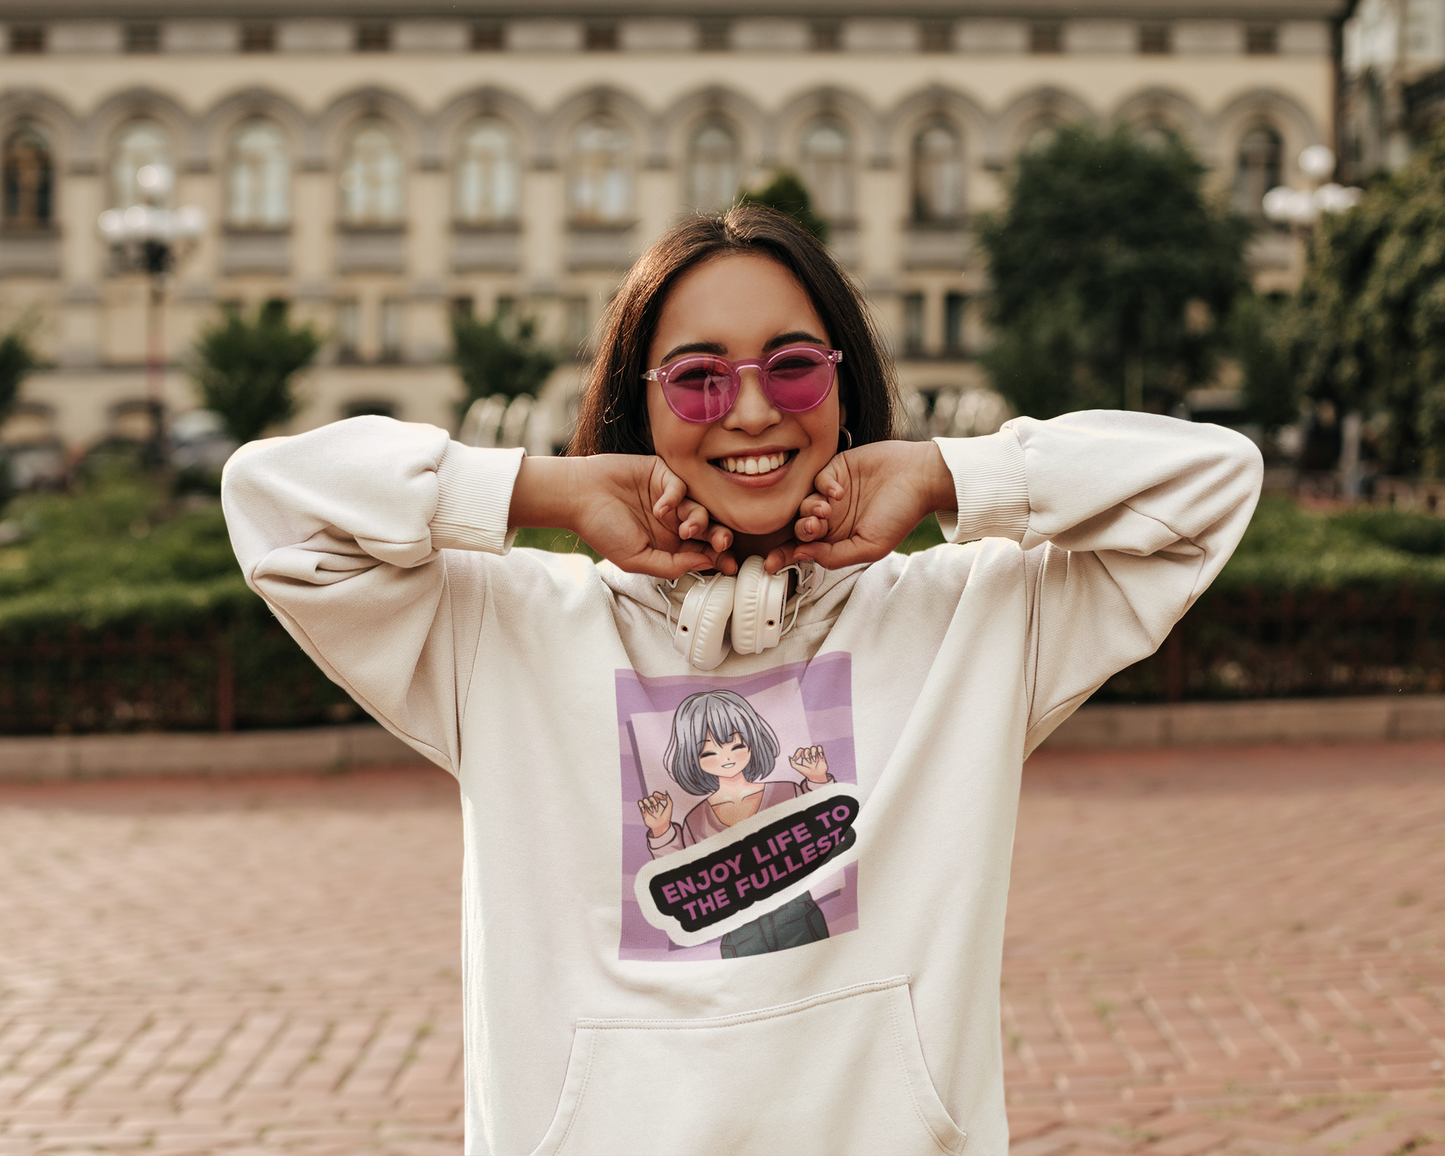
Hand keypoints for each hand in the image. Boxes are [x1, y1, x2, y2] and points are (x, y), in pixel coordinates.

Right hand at [565, 456, 737, 578]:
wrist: (578, 497)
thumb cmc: (601, 530)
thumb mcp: (636, 559)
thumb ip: (671, 565)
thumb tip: (706, 564)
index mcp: (668, 544)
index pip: (701, 551)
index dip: (717, 557)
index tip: (729, 565)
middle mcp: (672, 522)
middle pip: (708, 530)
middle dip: (719, 538)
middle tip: (721, 543)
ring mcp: (669, 498)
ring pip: (700, 509)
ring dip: (698, 521)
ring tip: (683, 528)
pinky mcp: (662, 474)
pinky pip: (682, 486)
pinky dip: (676, 498)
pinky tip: (660, 508)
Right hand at [638, 791, 674, 837]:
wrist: (661, 826)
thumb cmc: (666, 818)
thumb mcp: (670, 808)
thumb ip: (669, 799)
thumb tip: (665, 792)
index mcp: (658, 803)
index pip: (655, 794)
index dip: (658, 794)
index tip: (664, 798)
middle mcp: (652, 805)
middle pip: (650, 797)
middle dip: (654, 802)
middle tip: (657, 809)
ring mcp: (647, 808)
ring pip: (644, 799)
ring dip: (648, 804)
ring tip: (652, 811)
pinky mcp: (643, 812)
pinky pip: (639, 803)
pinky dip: (641, 805)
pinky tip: (645, 810)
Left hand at [764, 441, 954, 571]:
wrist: (920, 478)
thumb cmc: (901, 515)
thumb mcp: (869, 547)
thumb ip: (833, 556)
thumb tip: (800, 556)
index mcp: (838, 538)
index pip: (804, 549)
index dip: (785, 555)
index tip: (770, 563)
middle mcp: (832, 517)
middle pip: (799, 526)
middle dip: (802, 529)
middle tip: (814, 526)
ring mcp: (832, 493)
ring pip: (803, 503)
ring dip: (809, 509)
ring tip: (826, 510)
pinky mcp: (835, 468)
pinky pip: (816, 479)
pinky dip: (822, 486)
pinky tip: (838, 491)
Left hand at [789, 745, 829, 782]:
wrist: (817, 776)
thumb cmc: (808, 773)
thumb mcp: (799, 769)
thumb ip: (793, 764)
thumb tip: (789, 757)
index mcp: (804, 757)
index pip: (800, 750)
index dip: (797, 753)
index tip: (796, 759)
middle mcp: (810, 755)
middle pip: (806, 749)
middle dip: (806, 755)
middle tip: (808, 762)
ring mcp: (815, 754)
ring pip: (813, 747)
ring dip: (813, 753)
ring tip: (813, 760)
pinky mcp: (821, 755)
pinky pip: (820, 747)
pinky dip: (819, 750)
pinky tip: (820, 756)